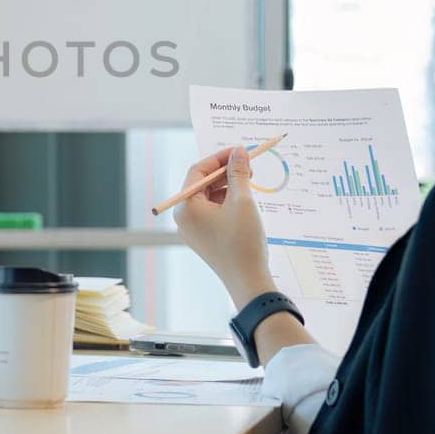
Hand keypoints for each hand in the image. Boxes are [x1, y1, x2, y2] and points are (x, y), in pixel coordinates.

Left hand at [172, 145, 275, 306]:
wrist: (248, 282)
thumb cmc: (243, 241)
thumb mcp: (242, 201)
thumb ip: (238, 173)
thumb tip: (238, 152)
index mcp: (185, 207)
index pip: (198, 171)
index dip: (219, 158)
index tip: (240, 151)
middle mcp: (184, 218)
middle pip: (202, 184)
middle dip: (225, 172)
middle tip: (249, 165)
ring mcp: (193, 230)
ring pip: (209, 197)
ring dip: (228, 186)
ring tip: (250, 183)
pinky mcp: (205, 238)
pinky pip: (213, 212)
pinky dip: (227, 202)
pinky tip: (245, 201)